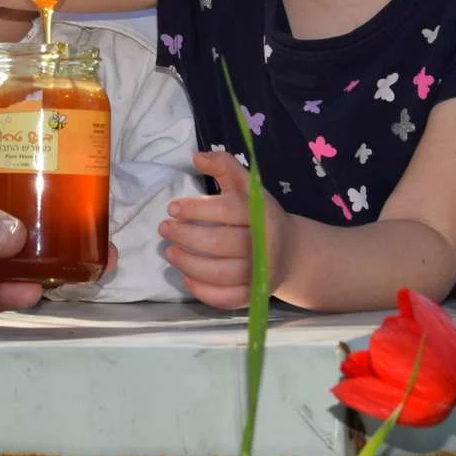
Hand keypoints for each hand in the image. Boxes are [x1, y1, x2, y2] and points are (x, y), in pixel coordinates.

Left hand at [160, 150, 293, 309]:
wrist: (291, 251)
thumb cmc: (261, 215)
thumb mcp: (247, 186)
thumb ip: (224, 166)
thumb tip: (196, 157)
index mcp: (264, 215)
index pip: (229, 210)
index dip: (198, 209)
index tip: (172, 208)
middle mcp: (264, 245)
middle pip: (220, 244)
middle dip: (186, 237)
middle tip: (164, 229)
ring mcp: (260, 273)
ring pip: (220, 273)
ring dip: (189, 264)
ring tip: (169, 252)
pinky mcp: (254, 295)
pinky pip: (226, 298)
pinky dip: (204, 291)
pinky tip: (186, 278)